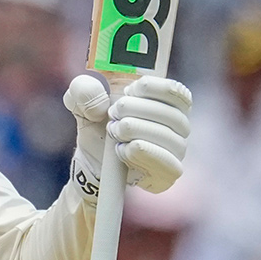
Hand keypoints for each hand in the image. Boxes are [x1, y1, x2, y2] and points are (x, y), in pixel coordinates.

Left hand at [65, 74, 191, 194]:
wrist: (91, 160)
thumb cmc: (97, 125)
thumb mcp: (81, 102)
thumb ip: (84, 89)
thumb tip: (99, 104)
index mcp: (167, 101)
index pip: (175, 90)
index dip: (152, 88)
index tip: (128, 90)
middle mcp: (179, 125)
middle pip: (171, 114)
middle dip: (137, 110)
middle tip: (113, 113)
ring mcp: (177, 149)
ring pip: (169, 138)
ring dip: (137, 131)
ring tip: (114, 131)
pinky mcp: (169, 172)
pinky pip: (168, 163)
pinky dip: (143, 154)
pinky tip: (122, 149)